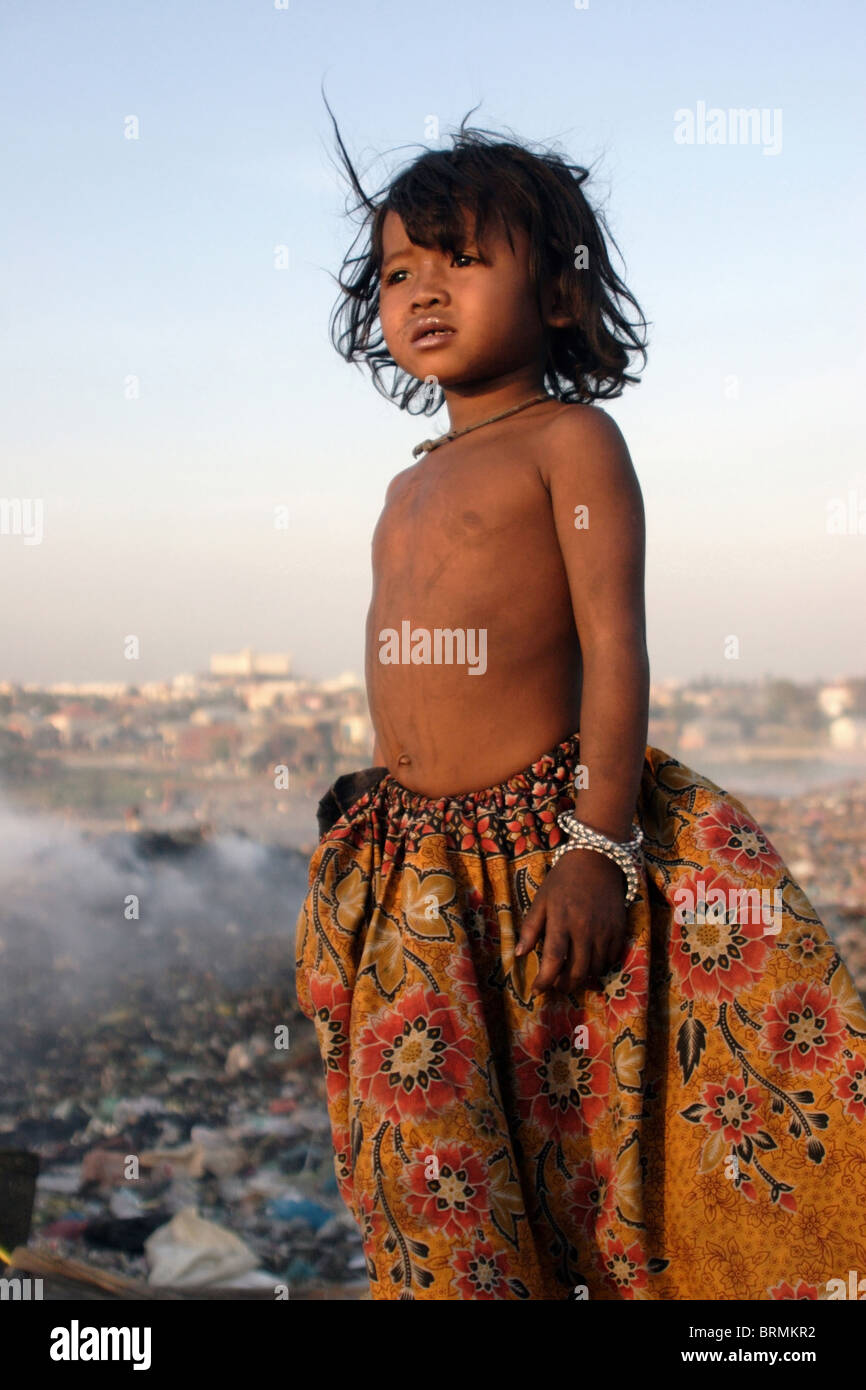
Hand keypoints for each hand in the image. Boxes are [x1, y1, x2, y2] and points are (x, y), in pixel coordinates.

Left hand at [515, 849, 628, 994]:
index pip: (552, 960)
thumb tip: (519, 955)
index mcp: (561, 920)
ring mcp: (604, 930)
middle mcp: (584, 929)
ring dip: (582, 977)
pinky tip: (589, 959)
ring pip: (595, 969)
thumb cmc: (563, 880)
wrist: (597, 860)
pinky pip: (610, 958)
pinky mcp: (619, 929)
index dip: (544, 981)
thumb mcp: (541, 900)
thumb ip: (530, 928)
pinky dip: (599, 964)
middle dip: (564, 986)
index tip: (536, 991)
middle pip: (576, 972)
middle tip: (556, 985)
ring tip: (571, 973)